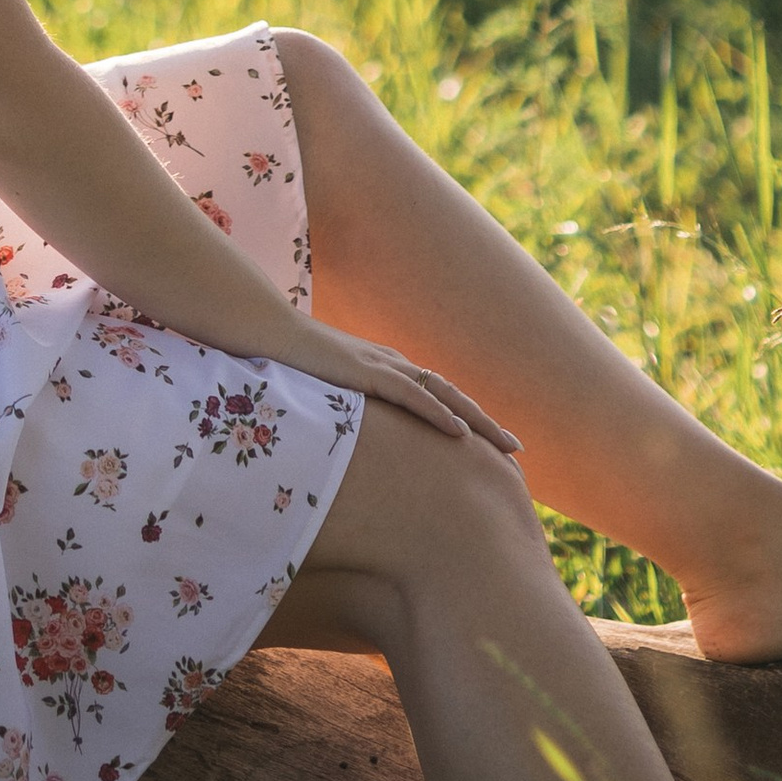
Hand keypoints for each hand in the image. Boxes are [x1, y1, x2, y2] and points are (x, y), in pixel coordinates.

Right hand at [280, 323, 521, 457]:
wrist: (264, 330)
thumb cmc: (285, 362)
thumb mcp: (320, 391)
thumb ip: (337, 406)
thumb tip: (341, 436)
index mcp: (383, 368)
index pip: (436, 395)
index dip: (465, 418)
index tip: (489, 443)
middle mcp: (392, 364)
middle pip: (452, 395)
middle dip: (486, 423)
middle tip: (517, 450)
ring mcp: (382, 365)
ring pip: (444, 395)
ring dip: (478, 421)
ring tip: (505, 446)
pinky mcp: (368, 372)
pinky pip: (414, 396)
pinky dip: (440, 414)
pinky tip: (461, 434)